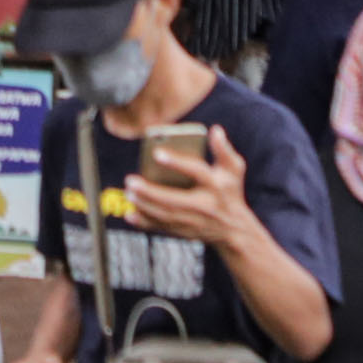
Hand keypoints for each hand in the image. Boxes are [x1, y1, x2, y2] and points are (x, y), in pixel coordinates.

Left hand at [123, 133, 255, 249]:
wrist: (234, 229)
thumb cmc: (230, 191)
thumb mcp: (234, 169)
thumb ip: (223, 150)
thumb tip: (215, 130)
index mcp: (215, 185)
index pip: (195, 171)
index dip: (177, 162)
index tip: (156, 153)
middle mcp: (204, 205)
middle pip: (174, 199)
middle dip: (151, 192)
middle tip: (130, 180)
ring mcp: (193, 221)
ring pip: (165, 215)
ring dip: (144, 206)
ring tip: (128, 192)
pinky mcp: (184, 232)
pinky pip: (162, 228)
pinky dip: (145, 223)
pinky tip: (129, 214)